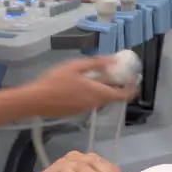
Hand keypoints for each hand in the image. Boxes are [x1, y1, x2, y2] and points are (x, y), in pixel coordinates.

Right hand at [21, 57, 136, 117]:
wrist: (36, 101)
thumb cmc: (55, 81)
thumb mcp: (75, 66)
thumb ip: (96, 64)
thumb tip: (114, 60)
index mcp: (98, 93)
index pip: (124, 94)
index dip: (133, 87)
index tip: (135, 77)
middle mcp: (95, 103)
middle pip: (112, 95)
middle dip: (116, 83)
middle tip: (114, 70)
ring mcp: (86, 109)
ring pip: (101, 98)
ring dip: (103, 87)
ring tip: (96, 74)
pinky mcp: (77, 111)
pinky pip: (91, 100)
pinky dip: (93, 92)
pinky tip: (82, 83)